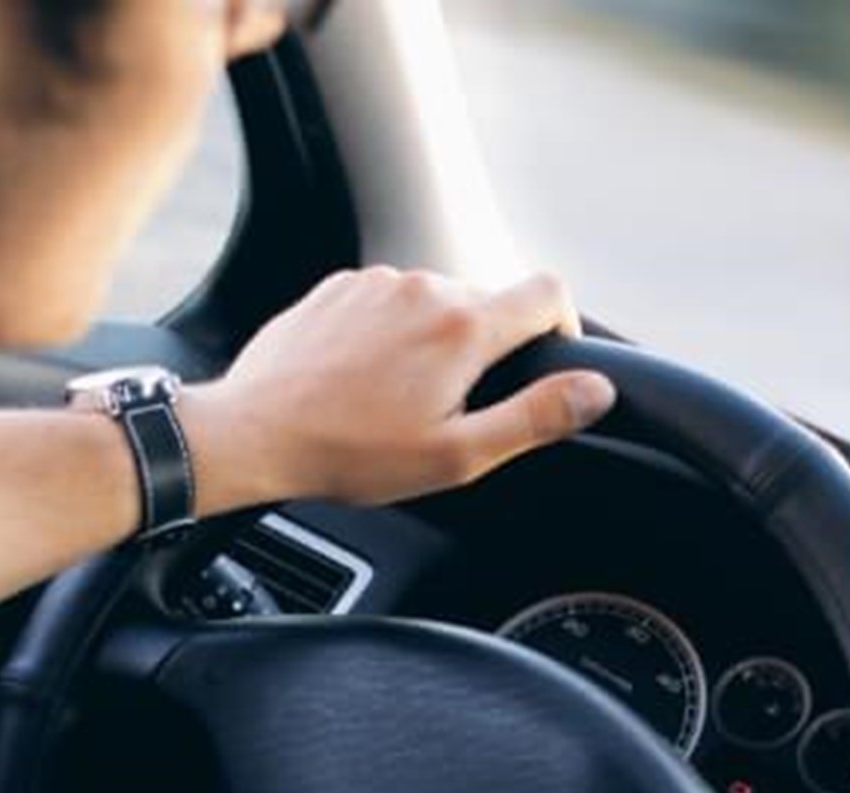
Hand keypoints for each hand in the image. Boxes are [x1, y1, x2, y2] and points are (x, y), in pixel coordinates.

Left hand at [174, 267, 617, 516]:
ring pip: (436, 302)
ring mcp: (377, 281)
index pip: (549, 293)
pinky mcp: (339, 287)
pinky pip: (388, 301)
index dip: (562, 327)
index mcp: (464, 327)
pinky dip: (391, 334)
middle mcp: (425, 287)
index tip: (546, 362)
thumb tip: (596, 391)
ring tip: (400, 400)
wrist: (254, 433)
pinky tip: (364, 380)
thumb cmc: (351, 453)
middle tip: (453, 409)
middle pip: (489, 302)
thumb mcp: (457, 454)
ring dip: (435, 341)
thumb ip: (535, 417)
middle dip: (486, 350)